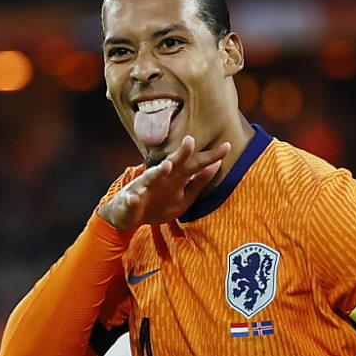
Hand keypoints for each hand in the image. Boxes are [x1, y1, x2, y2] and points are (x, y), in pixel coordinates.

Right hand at [97, 136, 230, 230]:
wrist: (127, 216)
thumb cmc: (158, 203)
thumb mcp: (183, 196)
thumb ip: (199, 182)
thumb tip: (216, 165)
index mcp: (175, 178)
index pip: (195, 165)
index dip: (210, 157)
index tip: (228, 146)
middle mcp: (160, 178)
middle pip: (173, 164)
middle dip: (181, 154)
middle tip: (191, 140)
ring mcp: (143, 188)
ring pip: (150, 178)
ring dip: (158, 171)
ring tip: (167, 166)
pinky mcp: (129, 201)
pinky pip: (130, 200)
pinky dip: (132, 199)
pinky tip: (134, 199)